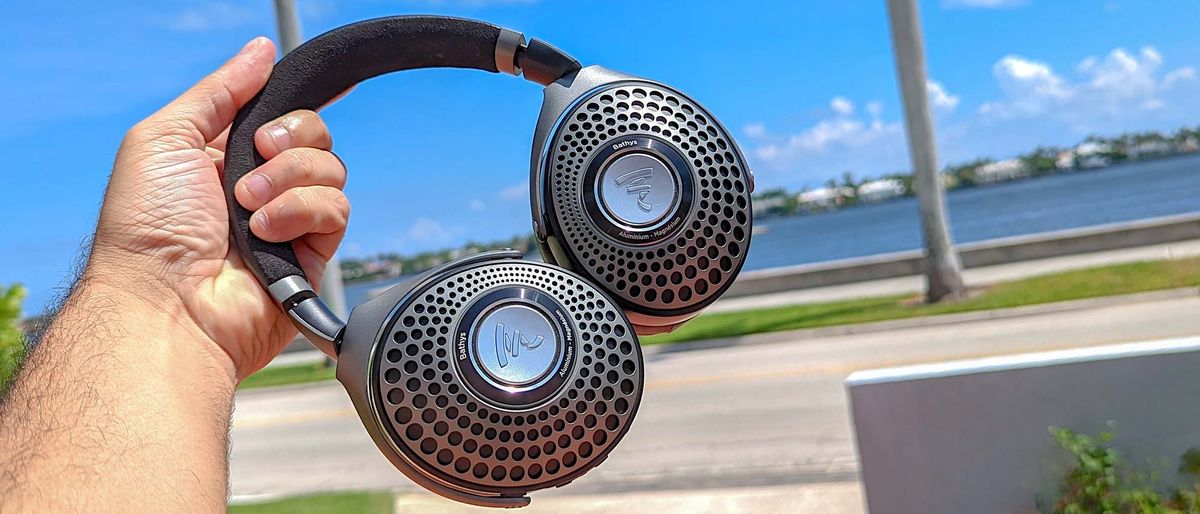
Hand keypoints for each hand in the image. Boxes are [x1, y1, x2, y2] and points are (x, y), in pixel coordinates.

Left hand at [90, 37, 348, 378]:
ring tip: (248, 207)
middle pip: (314, 134)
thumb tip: (262, 51)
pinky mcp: (312, 253)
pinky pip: (335, 209)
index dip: (299, 100)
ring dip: (289, 179)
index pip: (277, 114)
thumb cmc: (147, 227)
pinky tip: (265, 233)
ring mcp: (288, 220)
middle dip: (290, 137)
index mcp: (222, 155)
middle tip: (256, 155)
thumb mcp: (165, 137)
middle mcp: (259, 185)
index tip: (325, 86)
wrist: (166, 303)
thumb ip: (219, 90)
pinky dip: (299, 213)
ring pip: (330, 169)